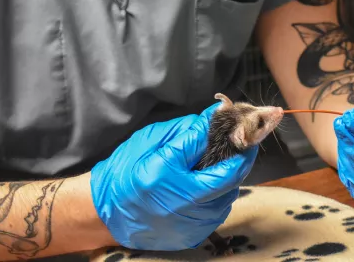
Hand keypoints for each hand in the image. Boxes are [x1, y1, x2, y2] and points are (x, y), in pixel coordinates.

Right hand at [90, 103, 257, 250]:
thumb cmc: (125, 172)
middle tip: (235, 140)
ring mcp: (195, 227)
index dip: (243, 147)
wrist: (105, 213)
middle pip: (233, 181)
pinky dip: (216, 193)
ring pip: (228, 196)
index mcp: (176, 183)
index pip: (229, 167)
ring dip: (226, 177)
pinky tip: (201, 182)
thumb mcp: (153, 142)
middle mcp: (189, 210)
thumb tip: (216, 115)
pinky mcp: (196, 236)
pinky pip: (217, 209)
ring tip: (213, 161)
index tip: (248, 130)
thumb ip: (188, 132)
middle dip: (237, 159)